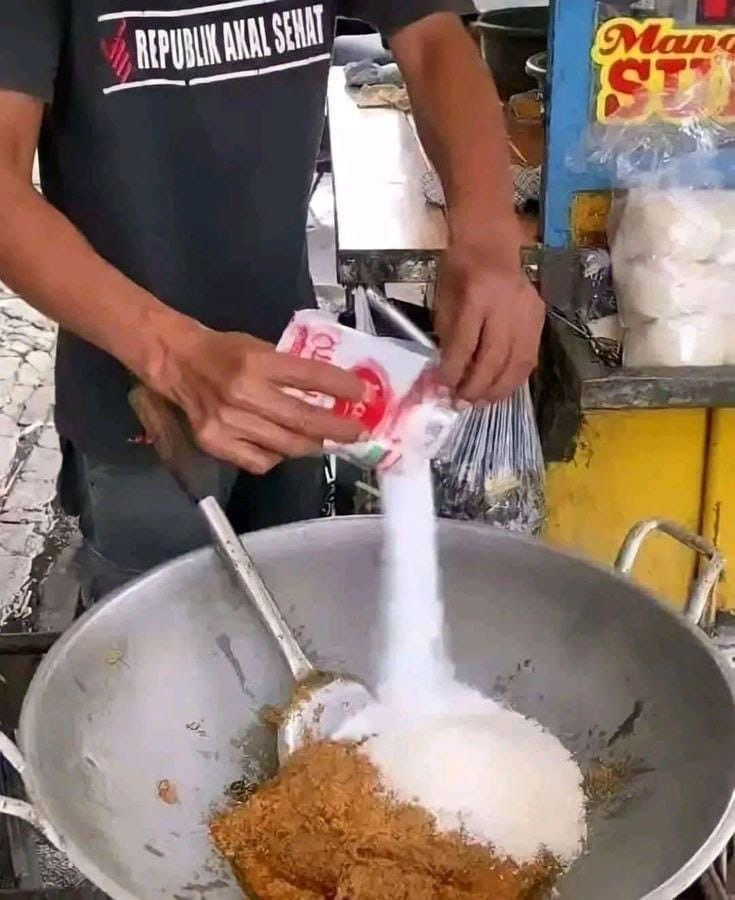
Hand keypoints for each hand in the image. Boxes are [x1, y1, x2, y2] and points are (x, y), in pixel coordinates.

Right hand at [148, 323, 364, 474]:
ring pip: (286, 445)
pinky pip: (260, 461)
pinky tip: (284, 448)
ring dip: (313, 445)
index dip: (341, 387)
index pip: (309, 376)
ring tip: (327, 441)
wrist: (175, 362)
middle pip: (303, 419)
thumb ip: (291, 370)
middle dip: (337, 428)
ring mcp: (228, 422)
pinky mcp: (216, 443)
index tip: (363, 395)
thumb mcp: (260, 347)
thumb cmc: (224, 352)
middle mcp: (243, 394)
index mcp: (256, 362)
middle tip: (358, 431)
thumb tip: (332, 393)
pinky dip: (279, 457)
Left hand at [434, 242, 544, 402]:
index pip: (466, 342)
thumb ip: (449, 337)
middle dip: (478, 386)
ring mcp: (528, 311)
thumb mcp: (445, 300)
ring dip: (500, 388)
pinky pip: (530, 355)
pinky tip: (502, 388)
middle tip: (463, 403)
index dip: (454, 370)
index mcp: (477, 295)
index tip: (443, 387)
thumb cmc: (460, 271)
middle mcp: (507, 304)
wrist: (491, 243)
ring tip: (483, 403)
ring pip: (518, 361)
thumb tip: (450, 374)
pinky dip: (516, 377)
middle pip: (495, 356)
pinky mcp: (539, 317)